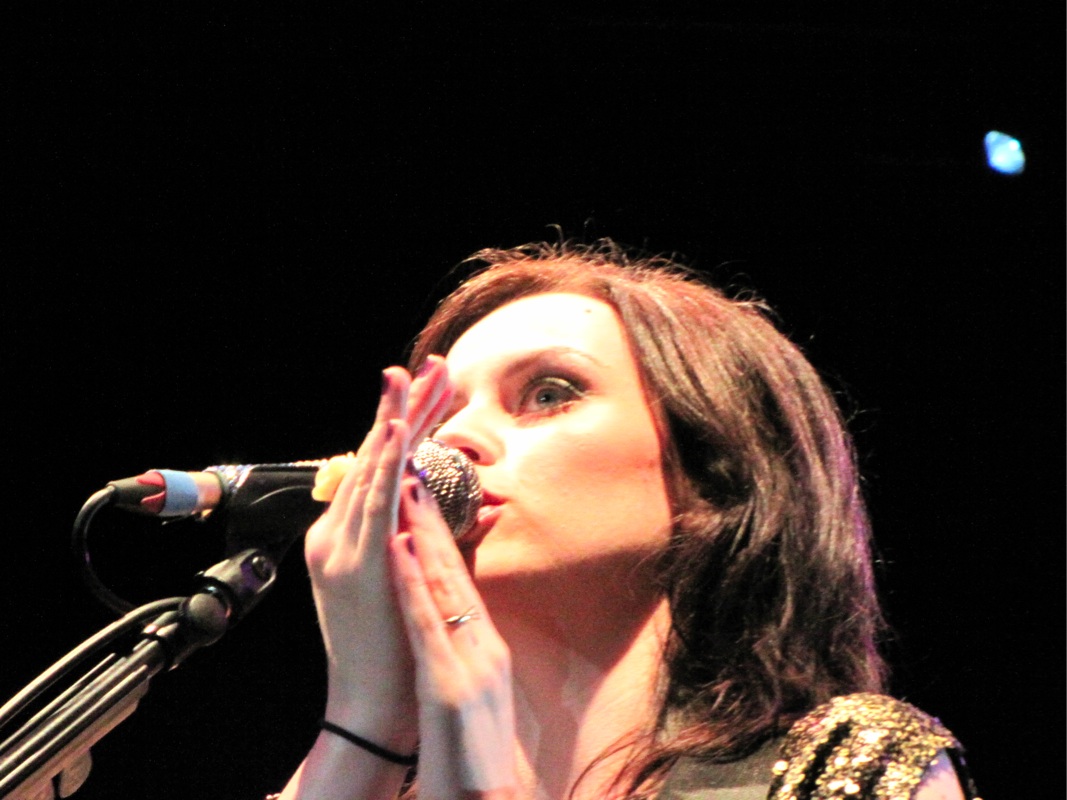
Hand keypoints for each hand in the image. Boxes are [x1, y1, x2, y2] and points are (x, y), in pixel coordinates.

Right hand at [303, 356, 452, 751]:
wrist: (369, 697)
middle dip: (404, 406)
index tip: (429, 387)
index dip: (406, 424)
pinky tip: (396, 431)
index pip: (381, 465)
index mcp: (349, 533)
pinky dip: (383, 463)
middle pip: (376, 455)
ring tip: (410, 378)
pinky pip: (372, 502)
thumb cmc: (390, 641)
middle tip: (428, 364)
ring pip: (372, 469)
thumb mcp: (389, 579)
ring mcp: (342, 544)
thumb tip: (416, 500)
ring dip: (394, 421)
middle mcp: (338, 531)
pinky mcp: (353, 561)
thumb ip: (399, 537)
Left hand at [390, 477, 519, 797]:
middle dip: (430, 519)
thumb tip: (449, 620)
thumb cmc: (471, 754)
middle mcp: (483, 646)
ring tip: (405, 490)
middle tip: (413, 470)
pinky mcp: (451, 684)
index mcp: (485, 647)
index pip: (459, 580)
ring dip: (421, 533)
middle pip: (453, 571)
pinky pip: (427, 622)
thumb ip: (463, 653)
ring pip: (442, 585)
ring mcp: (470, 663)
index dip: (439, 536)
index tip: (420, 497)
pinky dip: (412, 581)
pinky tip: (398, 548)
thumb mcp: (472, 693)